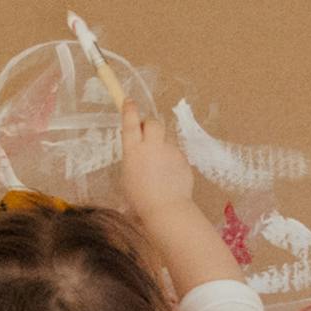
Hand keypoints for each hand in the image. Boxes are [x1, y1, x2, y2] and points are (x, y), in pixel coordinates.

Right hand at [105, 75, 199, 225]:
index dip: (129, 110)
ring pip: (166, 138)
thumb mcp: (127, 176)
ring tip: (159, 165)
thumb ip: (133, 158)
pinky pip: (176, 153)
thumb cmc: (140, 198)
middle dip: (148, 124)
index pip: (130, 124)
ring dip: (161, 144)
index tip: (128, 101)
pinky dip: (171, 159)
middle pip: (152, 122)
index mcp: (133, 151)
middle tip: (146, 134)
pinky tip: (169, 175)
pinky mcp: (183, 158)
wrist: (167, 208)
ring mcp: (170, 151)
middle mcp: (152, 147)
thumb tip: (138, 150)